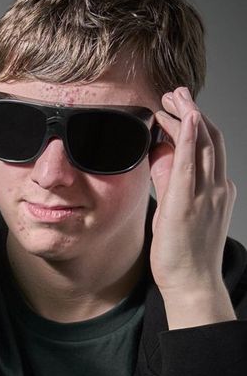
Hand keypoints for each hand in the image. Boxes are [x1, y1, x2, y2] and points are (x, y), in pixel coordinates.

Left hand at [148, 86, 236, 328]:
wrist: (192, 283)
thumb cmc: (182, 252)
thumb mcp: (174, 209)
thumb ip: (169, 181)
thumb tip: (158, 156)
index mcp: (216, 190)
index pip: (208, 147)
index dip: (195, 122)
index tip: (179, 107)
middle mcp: (216, 188)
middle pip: (210, 139)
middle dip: (193, 111)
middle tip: (175, 93)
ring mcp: (207, 195)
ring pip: (205, 144)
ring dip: (190, 116)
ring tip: (175, 97)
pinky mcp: (189, 203)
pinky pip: (192, 164)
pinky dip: (192, 138)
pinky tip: (187, 118)